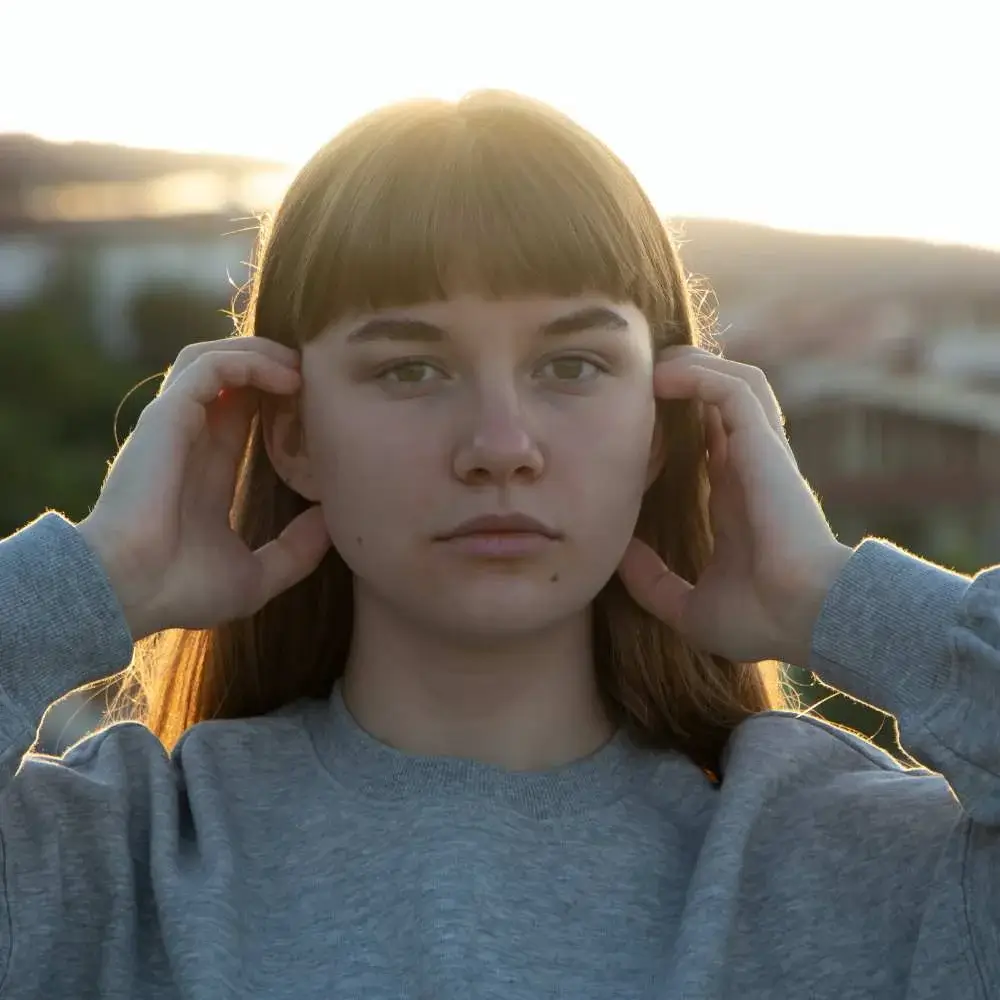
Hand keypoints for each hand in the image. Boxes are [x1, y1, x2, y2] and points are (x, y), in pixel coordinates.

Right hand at [77, 338, 331, 639]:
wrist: (130, 592)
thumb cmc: (181, 589)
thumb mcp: (257, 575)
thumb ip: (296, 550)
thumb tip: (334, 521)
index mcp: (204, 469)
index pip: (241, 412)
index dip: (279, 399)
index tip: (321, 404)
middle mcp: (187, 440)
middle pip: (228, 376)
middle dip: (273, 365)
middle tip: (317, 374)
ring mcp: (174, 424)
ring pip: (214, 358)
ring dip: (261, 353)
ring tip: (303, 367)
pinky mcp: (167, 416)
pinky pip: (210, 366)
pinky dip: (249, 361)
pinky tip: (288, 379)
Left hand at [618, 347, 851, 666]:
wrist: (805, 618)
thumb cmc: (762, 619)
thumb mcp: (689, 607)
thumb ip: (653, 583)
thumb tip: (616, 555)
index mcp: (737, 498)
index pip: (711, 439)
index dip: (680, 420)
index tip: (637, 418)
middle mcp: (750, 468)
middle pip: (724, 401)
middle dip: (688, 378)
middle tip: (643, 377)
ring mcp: (760, 454)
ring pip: (735, 382)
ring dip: (695, 366)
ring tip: (653, 366)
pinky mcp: (763, 445)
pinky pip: (733, 390)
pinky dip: (700, 374)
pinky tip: (664, 377)